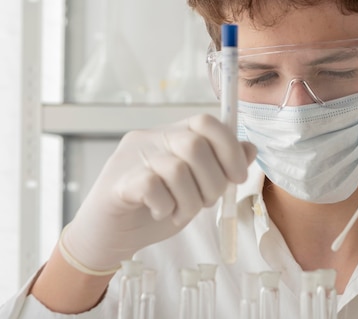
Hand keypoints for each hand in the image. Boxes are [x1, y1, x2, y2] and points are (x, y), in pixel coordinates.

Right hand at [60, 114, 256, 272]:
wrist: (107, 235)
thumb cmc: (155, 207)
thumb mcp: (197, 187)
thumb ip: (221, 167)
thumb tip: (250, 149)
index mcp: (173, 134)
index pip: (207, 121)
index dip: (230, 148)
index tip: (238, 176)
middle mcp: (151, 138)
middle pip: (196, 144)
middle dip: (213, 181)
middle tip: (206, 202)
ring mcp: (131, 158)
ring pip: (177, 168)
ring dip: (190, 200)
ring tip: (181, 213)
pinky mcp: (117, 182)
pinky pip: (152, 186)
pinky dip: (166, 205)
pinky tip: (162, 213)